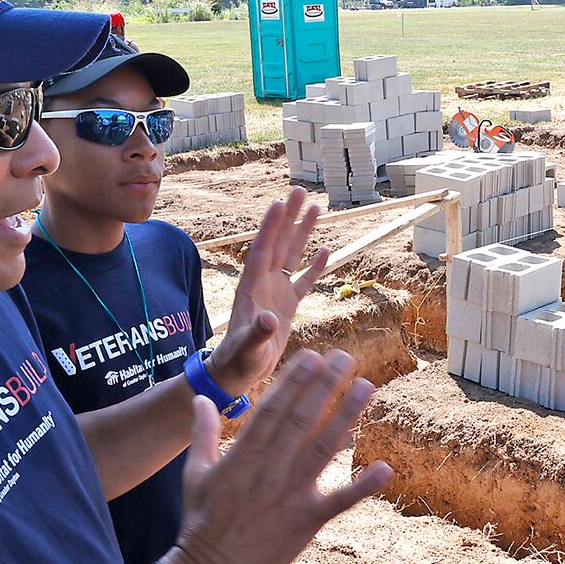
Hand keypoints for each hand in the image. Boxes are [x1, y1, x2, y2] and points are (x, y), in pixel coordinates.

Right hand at [170, 349, 391, 563]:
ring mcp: (291, 494)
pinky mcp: (307, 521)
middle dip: (326, 385)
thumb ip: (203, 432)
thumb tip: (201, 398)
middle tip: (347, 357)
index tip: (313, 356)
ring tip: (367, 387)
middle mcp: (270, 468)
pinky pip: (340, 501)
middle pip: (303, 418)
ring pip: (324, 447)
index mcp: (244, 454)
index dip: (295, 381)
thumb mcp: (195, 472)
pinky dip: (363, 486)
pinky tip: (385, 468)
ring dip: (347, 415)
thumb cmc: (200, 520)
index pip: (274, 408)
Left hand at [208, 188, 328, 394]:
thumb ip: (258, 334)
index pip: (262, 251)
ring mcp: (276, 293)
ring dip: (303, 233)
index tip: (279, 202)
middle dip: (289, 218)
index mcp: (252, 288)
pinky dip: (314, 266)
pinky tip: (326, 250)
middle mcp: (264, 284)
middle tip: (300, 191)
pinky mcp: (288, 306)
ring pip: (292, 255)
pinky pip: (303, 280)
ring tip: (316, 208)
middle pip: (278, 243)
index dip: (271, 228)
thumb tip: (270, 320)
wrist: (238, 372)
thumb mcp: (248, 349)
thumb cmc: (239, 361)